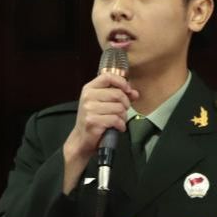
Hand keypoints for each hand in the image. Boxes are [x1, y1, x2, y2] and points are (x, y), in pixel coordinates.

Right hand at [60, 72, 137, 193]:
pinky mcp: (93, 121)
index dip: (121, 82)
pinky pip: (116, 119)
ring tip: (118, 121)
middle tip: (122, 111)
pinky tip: (117, 127)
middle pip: (117, 94)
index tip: (127, 90)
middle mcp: (88, 97)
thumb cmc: (94, 119)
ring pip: (119, 108)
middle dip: (125, 104)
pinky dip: (120, 125)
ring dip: (123, 116)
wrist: (81, 139)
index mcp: (89, 89)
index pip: (108, 77)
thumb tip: (134, 93)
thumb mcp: (103, 103)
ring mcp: (89, 109)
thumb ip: (119, 95)